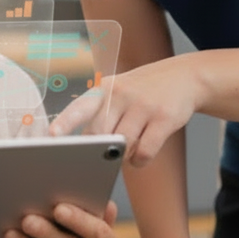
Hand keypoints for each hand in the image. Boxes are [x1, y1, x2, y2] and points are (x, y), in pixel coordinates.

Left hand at [50, 57, 201, 165]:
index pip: (79, 107)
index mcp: (105, 88)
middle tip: (102, 155)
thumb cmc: (143, 90)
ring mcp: (143, 105)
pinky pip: (144, 151)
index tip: (53, 136)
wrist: (185, 77)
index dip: (65, 122)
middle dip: (98, 150)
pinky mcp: (164, 118)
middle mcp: (121, 94)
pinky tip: (141, 156)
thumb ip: (102, 115)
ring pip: (122, 145)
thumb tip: (86, 150)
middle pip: (99, 134)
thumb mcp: (118, 91)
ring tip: (127, 152)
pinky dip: (140, 160)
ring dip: (122, 157)